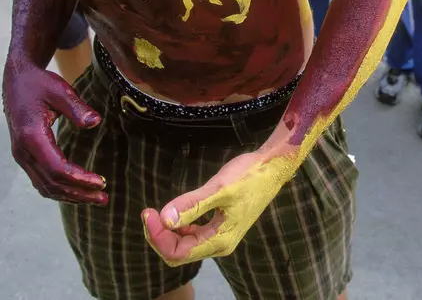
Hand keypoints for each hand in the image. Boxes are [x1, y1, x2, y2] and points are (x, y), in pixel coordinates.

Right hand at [3, 60, 106, 204]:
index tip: (101, 183)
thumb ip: (77, 108)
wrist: (16, 79)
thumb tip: (95, 122)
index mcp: (31, 137)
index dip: (79, 179)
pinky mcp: (24, 156)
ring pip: (45, 186)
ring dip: (70, 196)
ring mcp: (21, 156)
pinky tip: (76, 191)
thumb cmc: (39, 83)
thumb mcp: (60, 90)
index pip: (57, 168)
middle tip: (103, 198)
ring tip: (94, 199)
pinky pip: (41, 180)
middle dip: (78, 193)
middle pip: (51, 183)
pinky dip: (59, 189)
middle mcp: (23, 151)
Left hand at [143, 149, 294, 265]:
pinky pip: (193, 235)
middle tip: (149, 212)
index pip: (178, 253)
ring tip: (156, 212)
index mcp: (219, 240)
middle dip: (160, 236)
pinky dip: (179, 226)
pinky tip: (174, 211)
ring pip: (184, 245)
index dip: (159, 237)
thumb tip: (165, 219)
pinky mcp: (220, 226)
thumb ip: (192, 205)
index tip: (150, 213)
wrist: (272, 168)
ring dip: (167, 232)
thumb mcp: (219, 189)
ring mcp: (219, 236)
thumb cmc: (249, 176)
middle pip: (178, 253)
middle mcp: (219, 244)